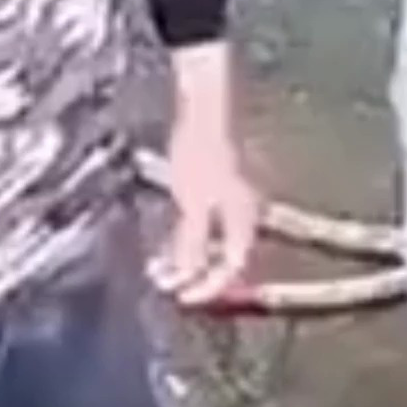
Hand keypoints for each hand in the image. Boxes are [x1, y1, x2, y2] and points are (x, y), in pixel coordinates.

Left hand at [151, 80, 262, 306]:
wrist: (204, 109)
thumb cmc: (200, 153)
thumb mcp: (193, 204)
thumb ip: (193, 245)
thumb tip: (189, 277)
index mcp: (246, 221)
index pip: (232, 269)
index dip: (207, 288)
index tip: (180, 297)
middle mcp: (247, 216)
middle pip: (225, 260)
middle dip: (194, 276)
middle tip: (165, 284)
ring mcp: (235, 203)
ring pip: (216, 244)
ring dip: (189, 259)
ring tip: (159, 267)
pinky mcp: (221, 191)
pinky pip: (209, 227)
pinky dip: (189, 240)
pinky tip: (169, 242)